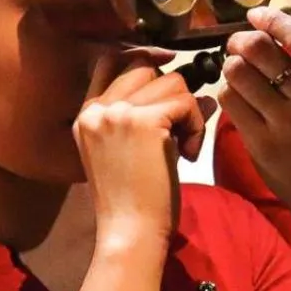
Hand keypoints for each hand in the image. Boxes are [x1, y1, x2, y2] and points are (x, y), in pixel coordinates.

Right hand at [73, 49, 215, 249]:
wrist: (129, 232)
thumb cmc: (133, 201)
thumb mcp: (129, 151)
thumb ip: (151, 116)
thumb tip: (204, 94)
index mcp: (86, 115)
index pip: (110, 61)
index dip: (143, 58)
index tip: (169, 68)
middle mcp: (97, 109)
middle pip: (146, 68)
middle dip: (172, 93)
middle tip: (179, 131)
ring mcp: (117, 113)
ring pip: (173, 82)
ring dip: (189, 112)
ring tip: (183, 147)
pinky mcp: (144, 122)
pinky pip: (187, 103)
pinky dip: (196, 126)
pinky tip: (187, 154)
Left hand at [216, 7, 290, 211]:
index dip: (272, 19)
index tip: (257, 16)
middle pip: (259, 49)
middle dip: (241, 40)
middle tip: (238, 44)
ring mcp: (286, 123)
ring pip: (238, 73)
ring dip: (232, 66)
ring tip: (238, 71)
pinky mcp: (262, 143)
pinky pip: (230, 102)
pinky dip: (228, 93)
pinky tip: (238, 97)